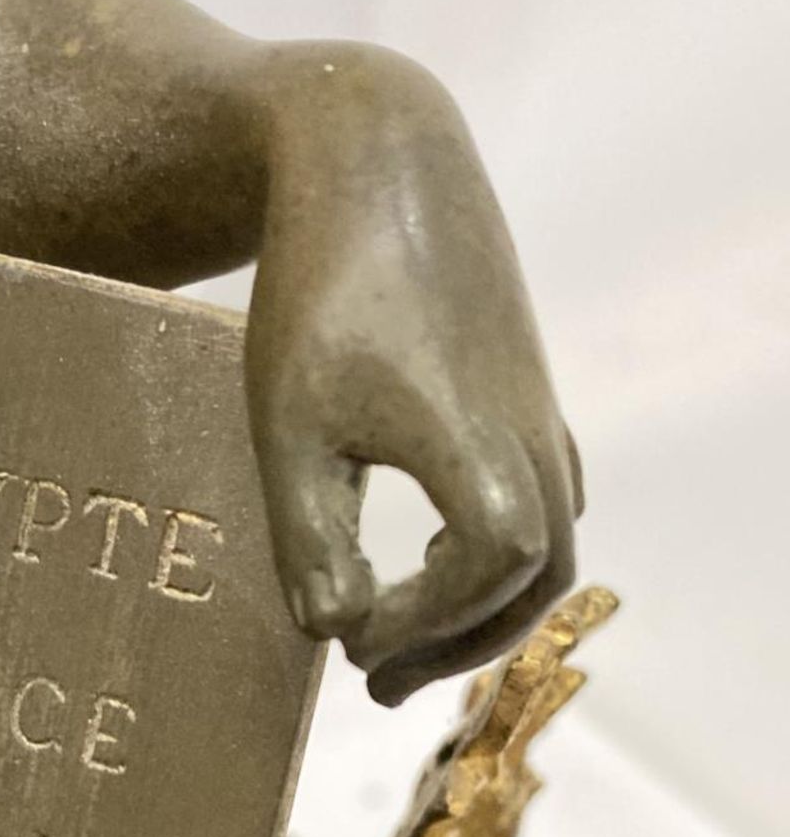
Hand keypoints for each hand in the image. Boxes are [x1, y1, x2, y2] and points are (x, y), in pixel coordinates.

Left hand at [245, 44, 581, 703]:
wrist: (376, 158)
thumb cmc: (320, 291)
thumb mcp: (287, 424)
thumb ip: (309, 538)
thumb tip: (334, 629)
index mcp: (485, 451)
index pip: (486, 580)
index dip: (421, 629)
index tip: (344, 644)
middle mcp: (534, 438)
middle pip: (537, 581)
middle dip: (457, 644)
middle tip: (371, 679)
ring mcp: (538, 411)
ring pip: (550, 544)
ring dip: (479, 607)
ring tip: (393, 640)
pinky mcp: (525, 389)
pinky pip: (543, 497)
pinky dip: (496, 555)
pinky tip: (436, 560)